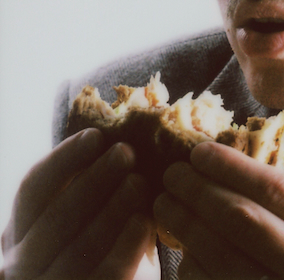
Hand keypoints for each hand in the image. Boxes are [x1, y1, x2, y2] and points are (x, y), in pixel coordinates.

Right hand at [1, 129, 155, 279]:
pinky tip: (144, 221)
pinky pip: (104, 276)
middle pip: (55, 218)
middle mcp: (24, 263)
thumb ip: (96, 183)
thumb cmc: (104, 240)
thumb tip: (122, 135)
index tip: (96, 134)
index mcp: (21, 231)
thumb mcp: (89, 212)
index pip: (33, 189)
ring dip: (112, 209)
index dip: (63, 159)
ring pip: (78, 248)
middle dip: (93, 180)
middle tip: (127, 152)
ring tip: (140, 181)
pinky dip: (125, 247)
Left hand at [154, 142, 283, 279]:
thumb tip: (241, 174)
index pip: (278, 190)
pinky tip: (186, 252)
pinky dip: (196, 269)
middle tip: (173, 174)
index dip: (231, 167)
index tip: (200, 152)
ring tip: (168, 205)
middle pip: (244, 220)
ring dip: (187, 227)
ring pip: (222, 260)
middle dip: (200, 191)